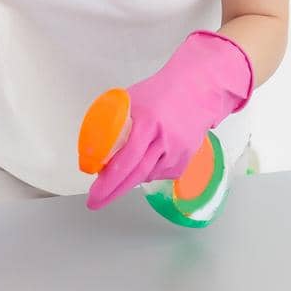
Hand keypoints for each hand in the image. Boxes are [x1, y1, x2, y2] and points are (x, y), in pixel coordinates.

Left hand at [86, 30, 253, 210]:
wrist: (197, 89)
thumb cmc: (160, 92)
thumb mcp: (130, 100)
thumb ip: (112, 122)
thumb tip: (93, 148)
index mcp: (148, 122)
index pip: (126, 158)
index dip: (109, 180)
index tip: (94, 194)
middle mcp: (165, 139)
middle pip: (137, 174)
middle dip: (113, 191)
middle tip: (95, 201)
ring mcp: (178, 150)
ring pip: (148, 175)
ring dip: (131, 177)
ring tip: (123, 167)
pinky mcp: (186, 158)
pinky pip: (162, 174)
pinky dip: (149, 172)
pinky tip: (148, 157)